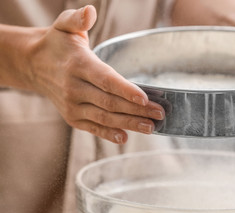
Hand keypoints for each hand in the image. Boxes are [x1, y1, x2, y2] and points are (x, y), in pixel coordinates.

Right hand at [26, 6, 164, 143]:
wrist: (34, 64)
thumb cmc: (57, 44)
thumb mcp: (65, 25)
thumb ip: (77, 19)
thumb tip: (90, 11)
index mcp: (78, 65)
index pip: (105, 80)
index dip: (125, 90)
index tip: (145, 98)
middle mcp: (74, 88)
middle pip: (110, 102)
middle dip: (137, 110)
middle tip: (160, 114)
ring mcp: (72, 105)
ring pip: (105, 118)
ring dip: (129, 124)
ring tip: (151, 127)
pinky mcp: (72, 117)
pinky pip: (93, 127)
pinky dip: (109, 134)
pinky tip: (125, 137)